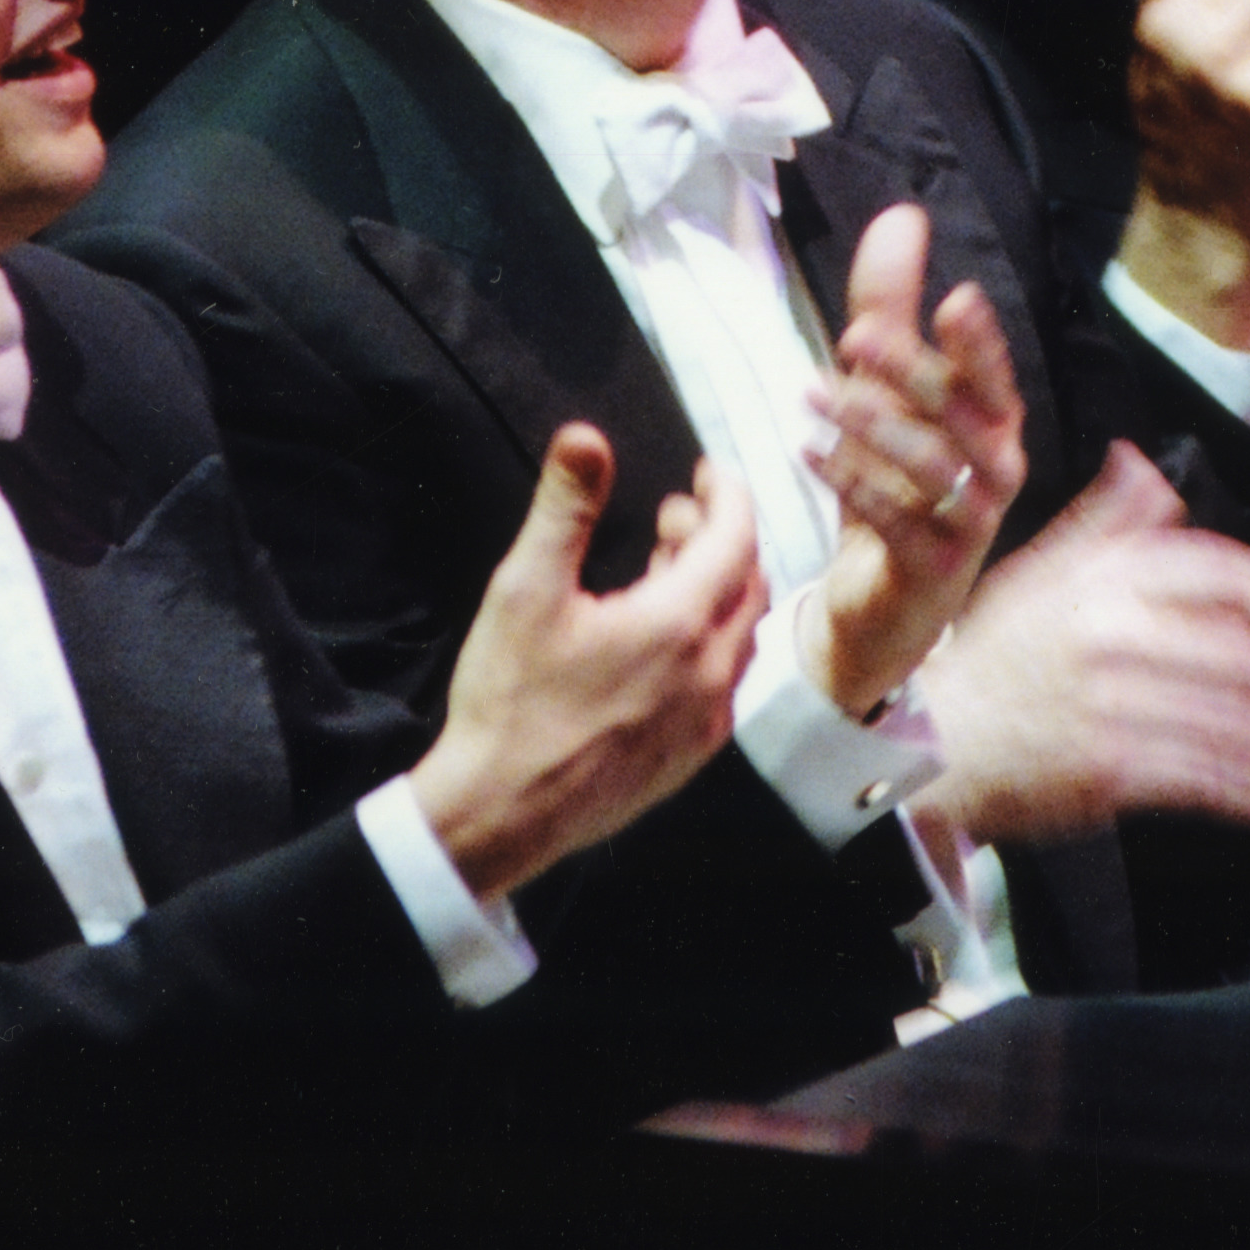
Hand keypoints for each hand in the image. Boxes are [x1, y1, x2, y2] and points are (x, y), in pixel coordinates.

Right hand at [414, 426, 763, 903]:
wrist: (501, 813)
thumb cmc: (509, 702)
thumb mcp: (525, 589)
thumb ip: (563, 507)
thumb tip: (586, 437)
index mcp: (676, 625)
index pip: (735, 538)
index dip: (728, 494)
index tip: (710, 470)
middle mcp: (708, 673)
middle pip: (748, 584)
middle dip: (722, 536)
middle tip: (675, 513)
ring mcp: (705, 721)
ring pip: (740, 634)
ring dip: (718, 588)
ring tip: (664, 565)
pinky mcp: (691, 756)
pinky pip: (724, 681)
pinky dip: (711, 640)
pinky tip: (664, 638)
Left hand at [801, 204, 1029, 716]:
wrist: (883, 604)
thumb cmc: (897, 482)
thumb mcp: (887, 387)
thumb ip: (891, 304)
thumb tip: (902, 215)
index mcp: (991, 424)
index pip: (993, 376)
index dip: (979, 343)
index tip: (956, 298)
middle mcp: (993, 471)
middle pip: (964, 417)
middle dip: (912, 373)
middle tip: (855, 337)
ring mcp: (969, 525)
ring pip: (934, 469)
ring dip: (873, 429)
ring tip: (817, 396)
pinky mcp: (933, 570)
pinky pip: (899, 524)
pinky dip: (853, 485)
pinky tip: (809, 452)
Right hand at [904, 443, 1249, 846]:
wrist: (931, 739)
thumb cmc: (991, 659)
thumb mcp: (1039, 568)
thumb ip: (1103, 521)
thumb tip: (1144, 464)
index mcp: (1102, 578)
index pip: (1219, 573)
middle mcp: (1111, 634)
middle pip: (1237, 655)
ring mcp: (1110, 703)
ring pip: (1227, 721)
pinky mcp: (1106, 768)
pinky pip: (1198, 779)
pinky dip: (1243, 793)